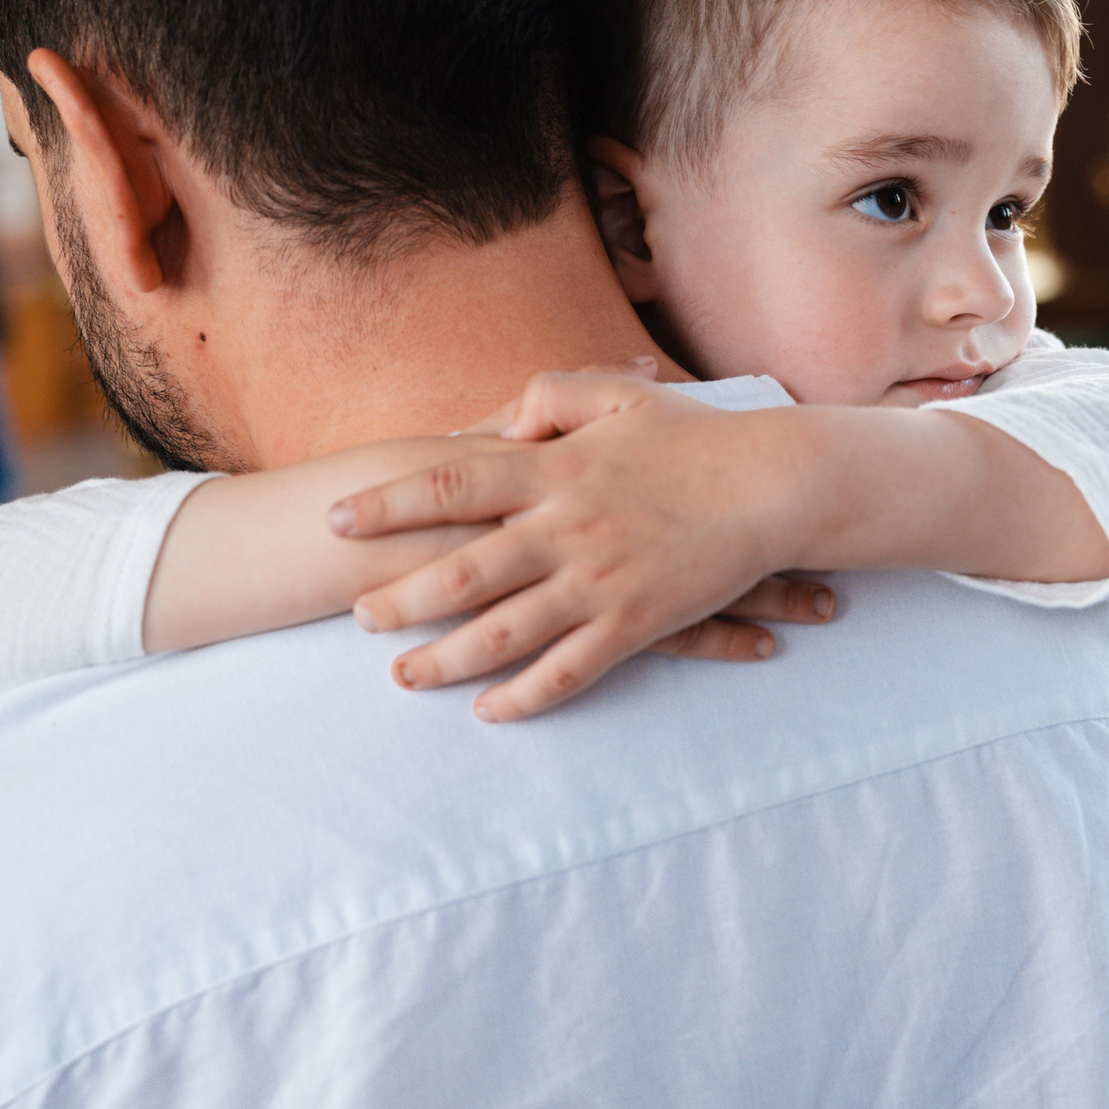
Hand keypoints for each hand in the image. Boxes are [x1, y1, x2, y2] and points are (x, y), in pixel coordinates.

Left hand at [328, 373, 836, 720]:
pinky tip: (492, 711)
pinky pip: (572, 670)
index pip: (450, 484)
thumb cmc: (696, 437)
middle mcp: (567, 529)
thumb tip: (492, 420)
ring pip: (506, 633)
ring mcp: (601, 581)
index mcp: (555, 471)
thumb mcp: (618, 398)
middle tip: (356, 616)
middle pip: (462, 572)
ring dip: (447, 659)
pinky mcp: (637, 622)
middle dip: (401, 598)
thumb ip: (550, 396)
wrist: (773, 485)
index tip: (334, 518)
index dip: (387, 503)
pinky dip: (527, 695)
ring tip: (403, 676)